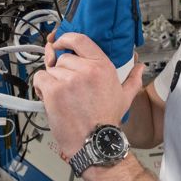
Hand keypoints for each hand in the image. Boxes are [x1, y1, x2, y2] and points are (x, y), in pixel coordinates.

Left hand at [33, 32, 144, 157]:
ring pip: (50, 69)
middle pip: (62, 58)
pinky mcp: (55, 91)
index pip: (80, 39)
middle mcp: (87, 69)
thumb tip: (140, 67)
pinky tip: (49, 97)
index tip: (59, 43)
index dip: (65, 39)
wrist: (95, 142)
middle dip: (61, 71)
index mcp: (103, 66)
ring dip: (51, 81)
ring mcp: (70, 79)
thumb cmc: (107, 121)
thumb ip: (133, 78)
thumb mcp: (125, 97)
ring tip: (61, 96)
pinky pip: (40, 78)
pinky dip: (40, 87)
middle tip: (66, 86)